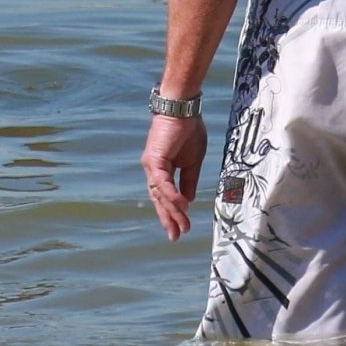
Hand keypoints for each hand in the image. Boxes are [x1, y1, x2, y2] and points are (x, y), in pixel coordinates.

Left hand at [142, 114, 206, 240]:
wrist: (184, 109)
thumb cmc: (188, 129)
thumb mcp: (193, 161)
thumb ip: (189, 181)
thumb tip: (188, 201)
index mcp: (162, 169)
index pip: (164, 196)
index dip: (171, 213)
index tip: (180, 229)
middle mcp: (153, 170)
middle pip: (159, 199)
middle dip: (168, 218)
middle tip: (176, 236)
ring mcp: (152, 165)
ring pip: (161, 194)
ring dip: (172, 211)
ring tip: (183, 226)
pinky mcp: (154, 159)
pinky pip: (163, 182)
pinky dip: (172, 194)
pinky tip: (182, 205)